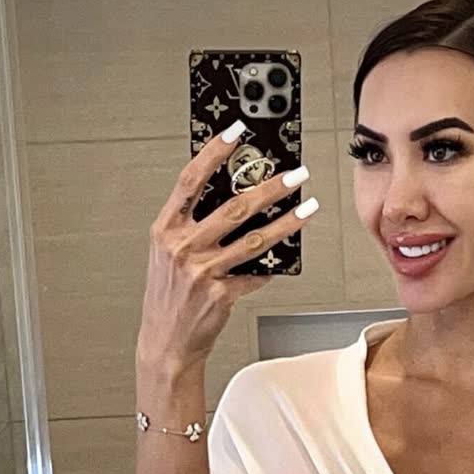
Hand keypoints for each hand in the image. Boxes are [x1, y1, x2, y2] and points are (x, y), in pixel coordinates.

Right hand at [137, 129, 317, 375]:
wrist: (166, 342)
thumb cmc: (168, 296)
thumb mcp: (168, 253)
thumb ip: (192, 225)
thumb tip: (231, 197)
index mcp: (166, 229)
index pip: (191, 180)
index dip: (214, 152)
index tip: (237, 132)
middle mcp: (183, 247)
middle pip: (234, 207)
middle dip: (270, 187)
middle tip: (294, 175)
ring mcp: (203, 271)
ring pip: (254, 239)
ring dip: (286, 222)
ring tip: (307, 208)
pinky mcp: (221, 295)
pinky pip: (256, 274)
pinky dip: (272, 265)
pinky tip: (288, 253)